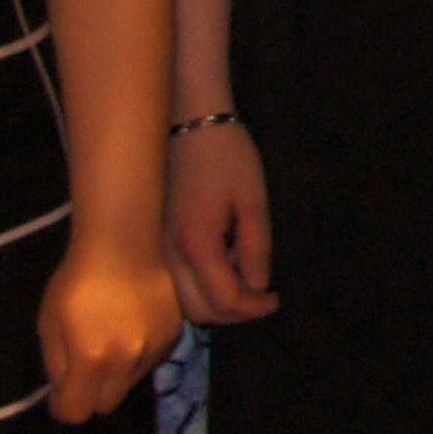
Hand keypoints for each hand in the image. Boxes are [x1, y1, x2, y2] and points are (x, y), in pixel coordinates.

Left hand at [37, 231, 183, 424]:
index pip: (76, 412)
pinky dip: (137, 355)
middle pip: (106, 404)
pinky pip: (150, 361)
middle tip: (82, 367)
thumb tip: (63, 390)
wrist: (123, 244)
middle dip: (91, 393)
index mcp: (90, 360)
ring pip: (130, 383)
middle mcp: (126, 362)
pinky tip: (129, 326)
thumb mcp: (49, 323)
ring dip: (116, 374)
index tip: (59, 394)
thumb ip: (56, 364)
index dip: (63, 407)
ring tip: (108, 340)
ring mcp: (153, 349)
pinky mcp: (172, 335)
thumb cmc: (76, 280)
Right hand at [164, 122, 277, 325]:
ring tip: (243, 271)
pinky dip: (200, 285)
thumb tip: (257, 285)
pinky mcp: (156, 240)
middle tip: (262, 293)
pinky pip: (175, 282)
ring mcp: (158, 248)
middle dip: (234, 312)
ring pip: (183, 301)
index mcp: (196, 243)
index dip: (254, 309)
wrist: (189, 122)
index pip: (223, 300)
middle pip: (199, 312)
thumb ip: (255, 246)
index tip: (276, 298)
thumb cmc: (226, 154)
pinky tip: (222, 260)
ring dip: (215, 300)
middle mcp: (169, 253)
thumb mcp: (253, 199)